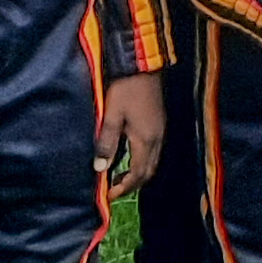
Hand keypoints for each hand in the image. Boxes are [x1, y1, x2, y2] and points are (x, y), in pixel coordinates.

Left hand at [95, 71, 164, 190]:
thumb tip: (100, 169)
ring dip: (138, 174)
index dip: (124, 186)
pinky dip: (142, 163)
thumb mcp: (112, 116)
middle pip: (148, 171)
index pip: (137, 172)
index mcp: (146, 139)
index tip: (109, 195)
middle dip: (132, 184)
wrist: (143, 67)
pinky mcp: (159, 124)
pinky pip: (154, 152)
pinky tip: (129, 159)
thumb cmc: (125, 90)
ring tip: (119, 178)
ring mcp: (160, 131)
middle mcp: (157, 138)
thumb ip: (107, 143)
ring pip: (153, 162)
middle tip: (114, 190)